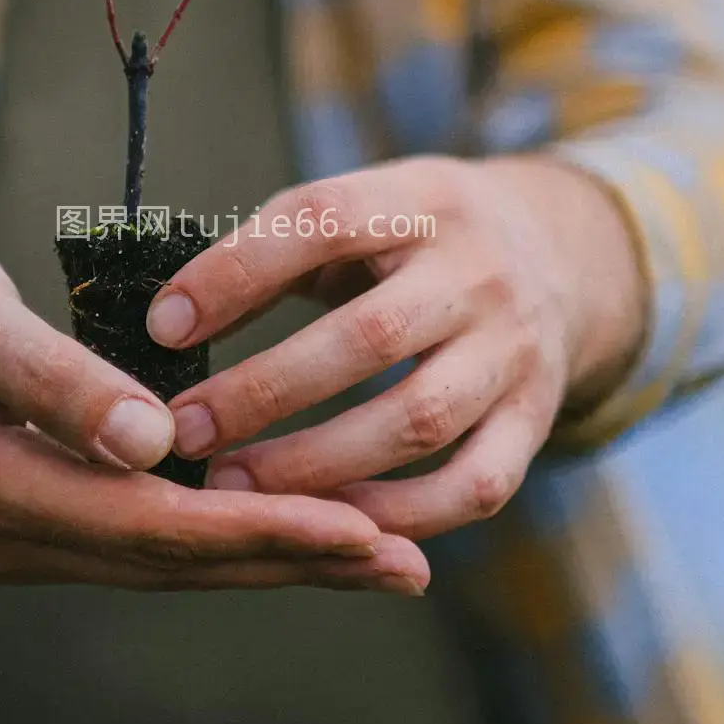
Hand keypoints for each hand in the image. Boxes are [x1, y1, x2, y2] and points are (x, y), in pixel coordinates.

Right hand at [0, 210, 428, 592]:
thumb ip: (52, 374)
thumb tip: (154, 441)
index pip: (154, 524)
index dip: (263, 527)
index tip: (361, 528)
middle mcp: (3, 532)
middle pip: (175, 560)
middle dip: (293, 560)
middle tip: (407, 562)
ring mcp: (14, 533)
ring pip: (165, 558)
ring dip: (270, 557)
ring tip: (377, 556)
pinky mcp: (29, 513)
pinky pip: (143, 537)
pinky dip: (222, 533)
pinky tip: (287, 525)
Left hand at [149, 156, 644, 540]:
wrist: (560, 257)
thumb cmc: (414, 242)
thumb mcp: (360, 213)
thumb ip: (274, 253)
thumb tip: (169, 320)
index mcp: (422, 200)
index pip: (324, 220)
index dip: (237, 272)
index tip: (163, 326)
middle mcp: (478, 272)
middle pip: (370, 337)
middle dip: (265, 391)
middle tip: (183, 431)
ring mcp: (516, 351)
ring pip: (418, 420)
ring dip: (316, 464)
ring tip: (232, 487)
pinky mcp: (536, 419)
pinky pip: (473, 485)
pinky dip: (399, 514)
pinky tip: (327, 524)